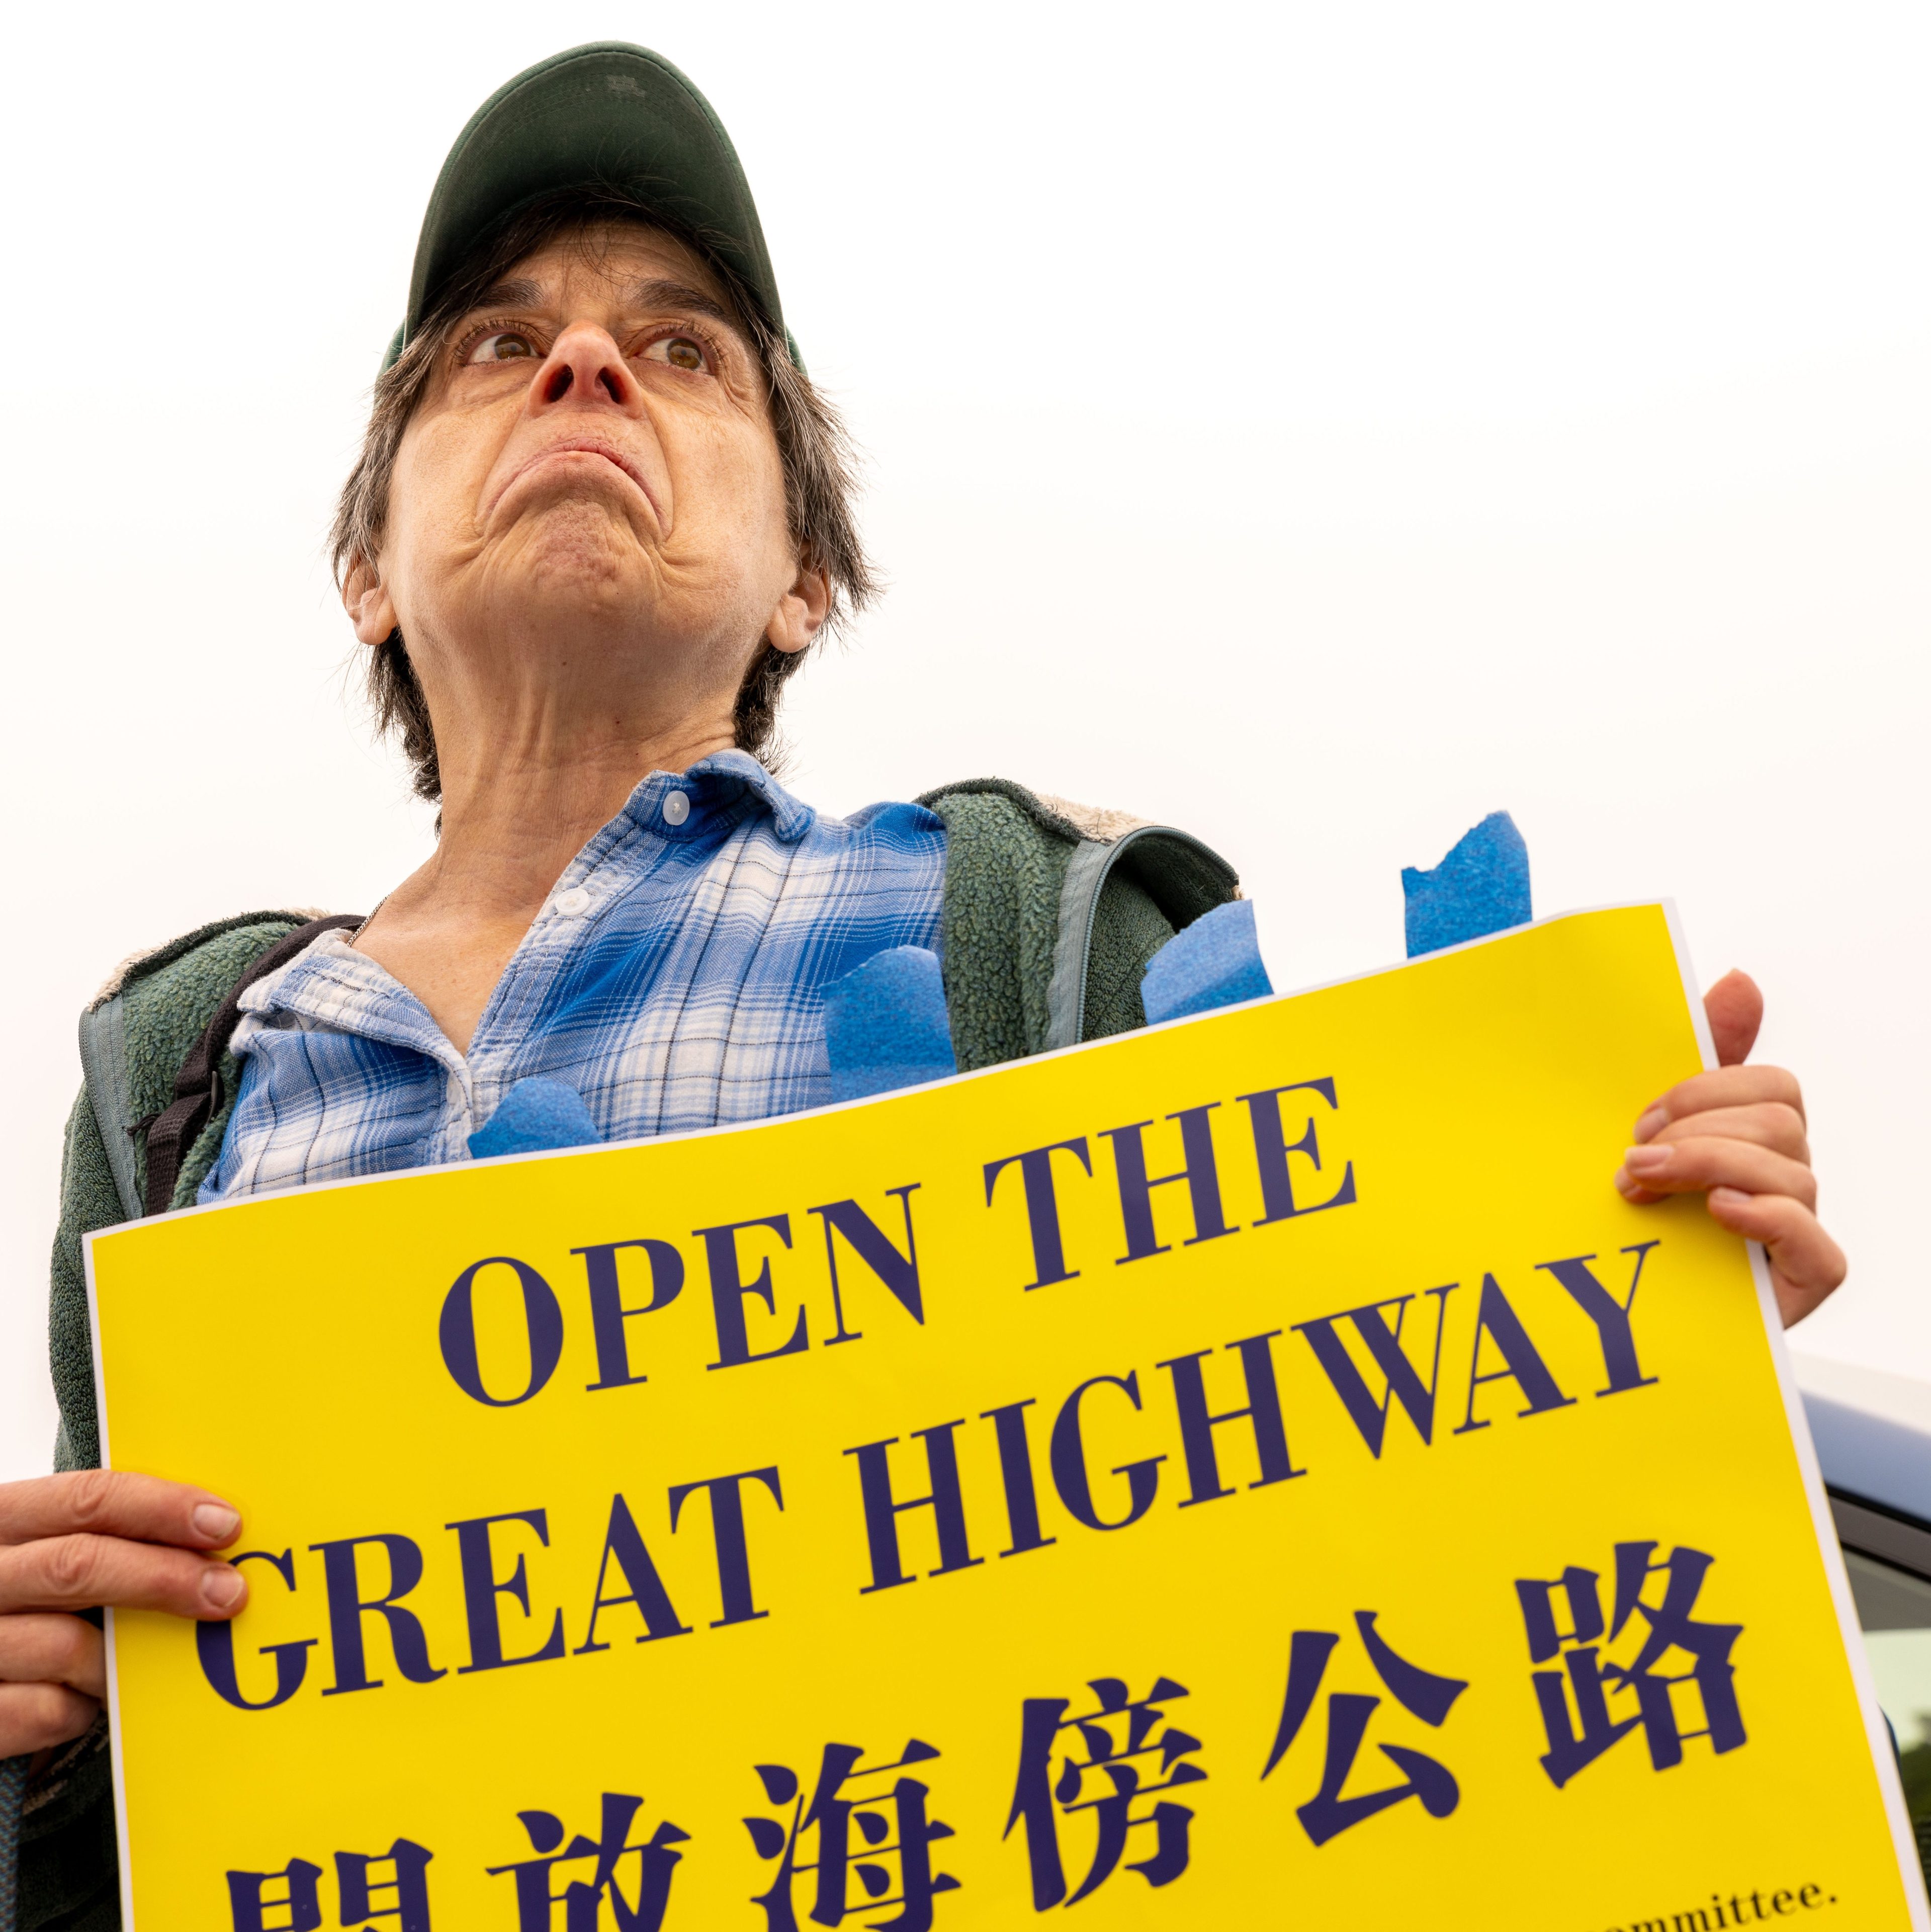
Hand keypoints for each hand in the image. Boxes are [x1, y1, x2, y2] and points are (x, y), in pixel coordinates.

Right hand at [0, 1471, 246, 1758]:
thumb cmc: (25, 1605)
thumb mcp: (47, 1554)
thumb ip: (108, 1538)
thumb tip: (212, 1535)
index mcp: (2, 1520)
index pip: (85, 1499)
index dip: (161, 1508)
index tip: (225, 1525)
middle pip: (77, 1565)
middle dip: (163, 1577)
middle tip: (228, 1593)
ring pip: (66, 1644)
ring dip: (121, 1659)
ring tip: (141, 1665)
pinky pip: (47, 1711)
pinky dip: (83, 1709)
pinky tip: (88, 1701)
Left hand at [1613, 968, 1845, 1327]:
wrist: (1608, 1311)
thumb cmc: (1631, 1212)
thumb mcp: (1647, 1129)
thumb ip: (1696, 1058)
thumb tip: (1740, 979)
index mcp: (1753, 1135)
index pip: (1769, 1082)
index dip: (1706, 1089)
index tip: (1640, 1120)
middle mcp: (1784, 1175)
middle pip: (1779, 1119)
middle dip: (1698, 1129)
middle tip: (1632, 1158)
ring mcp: (1797, 1226)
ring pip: (1789, 1168)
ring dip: (1708, 1166)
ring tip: (1641, 1187)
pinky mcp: (1802, 1279)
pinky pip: (1814, 1239)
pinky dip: (1766, 1217)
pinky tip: (1717, 1212)